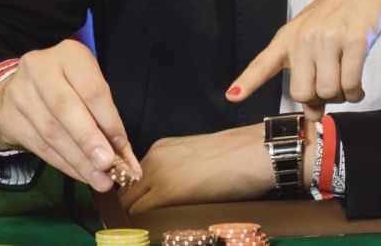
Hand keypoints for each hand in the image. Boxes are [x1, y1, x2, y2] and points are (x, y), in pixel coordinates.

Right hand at [0, 39, 140, 192]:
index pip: (92, 89)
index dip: (108, 120)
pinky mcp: (8, 117)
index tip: (122, 145)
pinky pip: (40, 146)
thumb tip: (127, 155)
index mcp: (70, 55)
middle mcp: (41, 68)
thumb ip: (105, 116)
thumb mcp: (86, 87)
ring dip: (78, 160)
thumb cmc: (66, 88)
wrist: (16, 91)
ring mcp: (20, 93)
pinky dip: (64, 164)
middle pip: (66, 108)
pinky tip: (80, 174)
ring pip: (52, 132)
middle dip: (89, 140)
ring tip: (99, 180)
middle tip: (107, 164)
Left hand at [119, 122, 316, 213]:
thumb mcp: (198, 159)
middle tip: (137, 228)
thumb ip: (176, 172)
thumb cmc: (240, 157)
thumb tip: (166, 197)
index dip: (133, 199)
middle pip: (124, 192)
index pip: (131, 180)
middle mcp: (154, 158)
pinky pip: (141, 214)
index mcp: (161, 149)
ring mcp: (158, 174)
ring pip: (129, 205)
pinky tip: (152, 231)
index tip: (138, 212)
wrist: (256, 153)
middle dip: (129, 211)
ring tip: (146, 231)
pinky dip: (143, 225)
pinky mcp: (166, 192)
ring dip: (135, 219)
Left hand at [226, 0, 380, 105]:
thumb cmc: (338, 11)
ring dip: (341, 96)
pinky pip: (351, 84)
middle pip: (303, 92)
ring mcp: (330, 38)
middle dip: (320, 99)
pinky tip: (357, 87)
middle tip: (331, 88)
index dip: (247, 83)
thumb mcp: (314, 39)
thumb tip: (313, 114)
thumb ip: (309, 75)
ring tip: (347, 84)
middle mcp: (304, 38)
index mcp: (288, 37)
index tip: (233, 96)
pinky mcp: (356, 40)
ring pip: (329, 91)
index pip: (263, 64)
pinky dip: (356, 93)